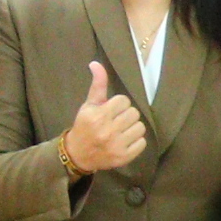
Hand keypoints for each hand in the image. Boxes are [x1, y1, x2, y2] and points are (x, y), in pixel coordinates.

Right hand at [65, 61, 147, 176]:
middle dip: (126, 115)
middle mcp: (107, 131)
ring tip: (122, 131)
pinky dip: (136, 141)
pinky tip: (125, 141)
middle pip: (134, 113)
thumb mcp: (88, 105)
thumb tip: (96, 63)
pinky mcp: (123, 157)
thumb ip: (97, 85)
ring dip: (133, 128)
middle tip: (117, 121)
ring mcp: (116, 145)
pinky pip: (142, 143)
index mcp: (98, 116)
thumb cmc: (85, 126)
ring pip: (140, 127)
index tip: (111, 110)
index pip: (124, 101)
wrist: (78, 154)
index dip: (118, 104)